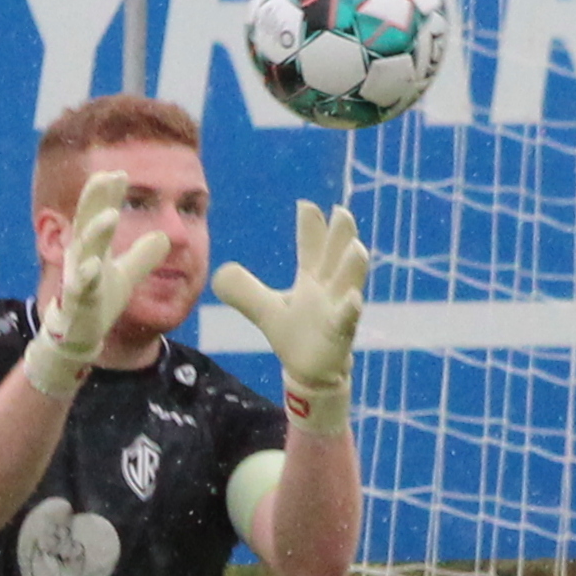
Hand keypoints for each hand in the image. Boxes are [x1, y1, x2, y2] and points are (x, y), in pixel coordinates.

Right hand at [27, 169, 168, 397]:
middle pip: (87, 220)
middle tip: (107, 175)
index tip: (120, 172)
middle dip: (95, 198)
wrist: (80, 336)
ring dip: (96, 232)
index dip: (108, 193)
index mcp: (92, 246)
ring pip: (84, 250)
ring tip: (110, 216)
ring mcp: (77, 276)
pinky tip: (94, 264)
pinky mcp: (78, 300)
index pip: (99, 213)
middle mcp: (81, 256)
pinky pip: (81, 286)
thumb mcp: (127, 275)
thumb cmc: (99, 301)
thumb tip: (165, 236)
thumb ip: (143, 254)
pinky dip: (87, 275)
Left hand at [210, 199, 369, 427]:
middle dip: (341, 235)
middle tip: (342, 212)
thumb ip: (244, 291)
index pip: (312, 248)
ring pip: (349, 283)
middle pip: (336, 257)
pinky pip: (347, 319)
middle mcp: (329, 288)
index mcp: (312, 278)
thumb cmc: (295, 335)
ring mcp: (338, 309)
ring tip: (357, 247)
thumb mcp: (265, 310)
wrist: (310, 371)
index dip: (310, 227)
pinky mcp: (340, 333)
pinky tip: (354, 300)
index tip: (306, 204)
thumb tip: (218, 272)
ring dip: (352, 266)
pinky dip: (350, 309)